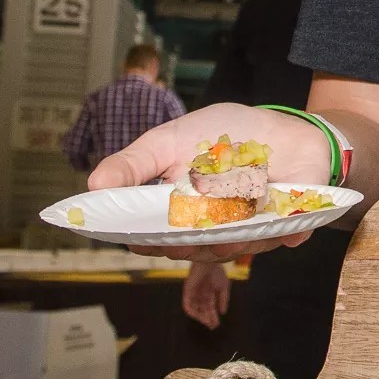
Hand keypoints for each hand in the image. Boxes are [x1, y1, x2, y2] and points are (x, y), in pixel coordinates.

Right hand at [90, 102, 330, 261]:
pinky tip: (285, 221)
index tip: (140, 235)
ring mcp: (248, 231)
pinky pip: (282, 237)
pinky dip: (284, 231)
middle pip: (192, 251)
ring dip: (232, 239)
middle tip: (186, 231)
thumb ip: (134, 163)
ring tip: (230, 224)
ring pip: (235, 250)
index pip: (155, 238)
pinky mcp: (286, 227)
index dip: (146, 240)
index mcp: (179, 212)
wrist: (284, 127)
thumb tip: (92, 185)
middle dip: (190, 244)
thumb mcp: (172, 139)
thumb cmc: (227, 134)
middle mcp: (210, 229)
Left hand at [182, 261, 230, 329]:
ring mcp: (193, 294)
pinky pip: (187, 305)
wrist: (209, 262)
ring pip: (195, 310)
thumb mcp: (223, 287)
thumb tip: (223, 313)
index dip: (213, 316)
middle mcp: (200, 295)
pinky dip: (193, 312)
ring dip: (201, 317)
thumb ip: (223, 300)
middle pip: (202, 310)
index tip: (216, 325)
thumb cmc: (217, 272)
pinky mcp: (187, 292)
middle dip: (207, 319)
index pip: (209, 308)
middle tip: (212, 326)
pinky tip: (199, 317)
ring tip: (207, 322)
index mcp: (208, 293)